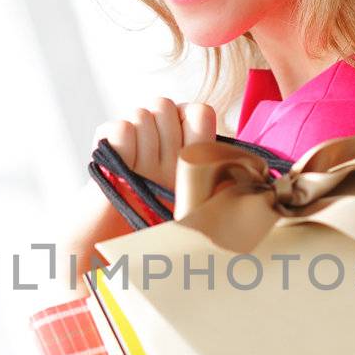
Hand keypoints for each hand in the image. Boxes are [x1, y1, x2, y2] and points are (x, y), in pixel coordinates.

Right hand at [61, 99, 217, 297]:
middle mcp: (157, 140)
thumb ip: (216, 190)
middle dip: (164, 138)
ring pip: (144, 113)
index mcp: (183, 150)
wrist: (109, 249)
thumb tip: (248, 184)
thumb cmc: (153, 234)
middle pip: (166, 105)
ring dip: (144, 148)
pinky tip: (121, 169)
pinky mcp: (106, 144)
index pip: (198, 111)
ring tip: (138, 175)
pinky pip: (120, 127)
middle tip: (157, 172)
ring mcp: (131, 139)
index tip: (187, 158)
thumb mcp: (195, 212)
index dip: (194, 128)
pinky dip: (122, 147)